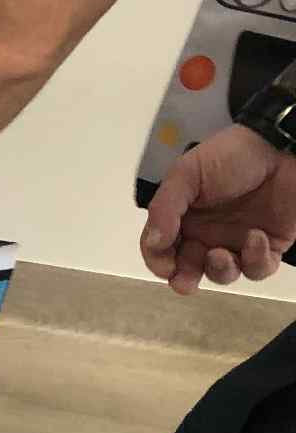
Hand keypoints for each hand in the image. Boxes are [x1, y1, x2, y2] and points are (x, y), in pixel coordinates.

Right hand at [142, 124, 295, 294]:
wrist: (280, 150)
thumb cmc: (230, 157)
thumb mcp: (187, 174)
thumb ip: (165, 207)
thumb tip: (153, 243)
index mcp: (182, 215)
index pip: (160, 245)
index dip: (158, 259)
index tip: (164, 266)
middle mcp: (206, 232)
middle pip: (188, 266)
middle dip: (184, 278)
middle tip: (185, 282)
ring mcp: (237, 241)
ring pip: (223, 274)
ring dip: (219, 271)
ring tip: (221, 254)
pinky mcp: (269, 247)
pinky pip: (258, 268)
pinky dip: (256, 259)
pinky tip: (256, 237)